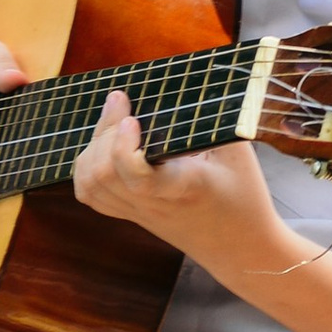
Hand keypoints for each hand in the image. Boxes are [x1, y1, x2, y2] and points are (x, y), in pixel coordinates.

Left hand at [71, 89, 292, 281]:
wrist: (240, 248)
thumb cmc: (244, 196)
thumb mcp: (239, 153)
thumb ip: (216, 119)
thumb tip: (196, 82)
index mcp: (182, 187)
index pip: (136, 176)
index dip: (122, 146)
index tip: (133, 118)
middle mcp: (152, 203)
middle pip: (104, 174)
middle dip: (103, 132)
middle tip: (120, 102)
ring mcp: (138, 213)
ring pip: (91, 185)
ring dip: (92, 148)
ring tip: (113, 122)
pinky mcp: (132, 216)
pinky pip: (92, 196)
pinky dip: (87, 168)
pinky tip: (102, 147)